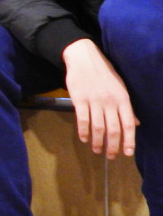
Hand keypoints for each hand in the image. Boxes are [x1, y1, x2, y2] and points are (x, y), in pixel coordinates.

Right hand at [61, 38, 138, 158]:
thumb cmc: (104, 73)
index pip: (129, 124)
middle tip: (110, 156)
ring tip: (96, 150)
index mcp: (123, 99)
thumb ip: (127, 107)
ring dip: (97, 141)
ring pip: (97, 127)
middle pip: (113, 129)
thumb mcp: (120, 88)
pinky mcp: (79, 99)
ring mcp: (94, 100)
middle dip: (112, 146)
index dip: (129, 140)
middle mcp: (110, 101)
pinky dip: (83, 131)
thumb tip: (136, 124)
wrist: (84, 58)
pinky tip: (83, 138)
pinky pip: (82, 120)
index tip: (127, 153)